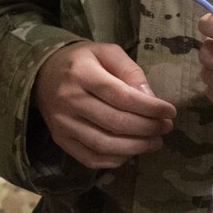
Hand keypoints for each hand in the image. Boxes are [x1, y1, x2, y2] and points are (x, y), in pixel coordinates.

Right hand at [32, 42, 176, 168]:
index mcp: (81, 73)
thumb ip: (131, 71)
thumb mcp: (106, 52)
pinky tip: (131, 151)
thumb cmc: (81, 61)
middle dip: (148, 128)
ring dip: (136, 147)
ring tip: (155, 142)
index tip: (170, 112)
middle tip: (166, 127)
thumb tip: (151, 99)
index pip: (122, 96)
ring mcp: (62, 123)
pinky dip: (115, 160)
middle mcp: (68, 100)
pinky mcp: (60, 139)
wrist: (42, 74)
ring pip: (105, 144)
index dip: (150, 108)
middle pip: (115, 123)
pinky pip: (91, 158)